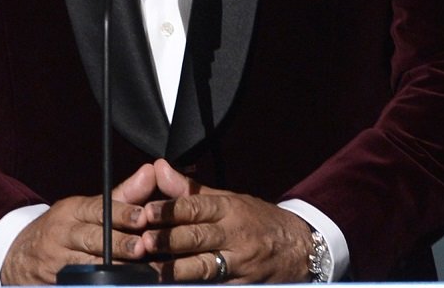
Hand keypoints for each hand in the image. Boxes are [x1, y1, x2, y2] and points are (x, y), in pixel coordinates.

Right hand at [0, 163, 157, 284]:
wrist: (19, 257)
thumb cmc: (63, 229)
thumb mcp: (87, 209)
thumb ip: (123, 195)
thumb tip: (151, 171)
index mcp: (72, 211)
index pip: (98, 209)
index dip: (121, 213)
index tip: (142, 217)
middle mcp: (61, 234)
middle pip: (92, 238)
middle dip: (118, 244)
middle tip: (141, 247)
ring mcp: (55, 262)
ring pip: (87, 265)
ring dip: (113, 270)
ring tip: (136, 272)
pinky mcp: (54, 284)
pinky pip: (76, 284)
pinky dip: (96, 285)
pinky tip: (116, 285)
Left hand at [141, 159, 313, 282]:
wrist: (300, 248)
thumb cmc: (257, 220)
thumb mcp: (228, 199)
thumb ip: (189, 190)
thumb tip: (159, 167)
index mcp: (229, 209)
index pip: (196, 207)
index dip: (170, 210)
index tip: (147, 211)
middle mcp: (234, 236)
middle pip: (198, 238)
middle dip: (169, 240)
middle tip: (144, 241)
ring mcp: (239, 264)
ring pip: (204, 268)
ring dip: (177, 270)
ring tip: (153, 271)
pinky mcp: (241, 286)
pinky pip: (216, 287)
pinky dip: (195, 287)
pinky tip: (176, 287)